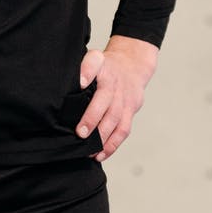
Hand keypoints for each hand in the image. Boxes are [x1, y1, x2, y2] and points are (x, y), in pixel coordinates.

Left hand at [74, 35, 158, 161]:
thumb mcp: (95, 58)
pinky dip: (113, 144)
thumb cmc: (108, 66)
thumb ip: (86, 66)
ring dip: (104, 139)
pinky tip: (101, 154)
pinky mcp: (130, 112)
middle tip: (80, 134)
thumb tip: (78, 82)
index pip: (95, 71)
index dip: (87, 76)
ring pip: (117, 122)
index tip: (79, 86)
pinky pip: (123, 130)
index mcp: (105, 73)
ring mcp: (125, 101)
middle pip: (108, 106)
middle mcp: (117, 88)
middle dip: (94, 121)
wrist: (133, 65)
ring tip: (90, 152)